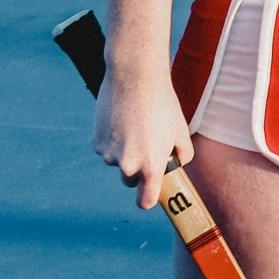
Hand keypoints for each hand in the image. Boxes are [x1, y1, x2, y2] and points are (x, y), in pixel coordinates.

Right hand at [92, 70, 195, 211]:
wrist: (135, 77)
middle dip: (137, 169)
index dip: (147, 198)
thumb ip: (182, 155)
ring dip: (124, 151)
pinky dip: (112, 139)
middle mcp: (127, 166)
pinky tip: (121, 119)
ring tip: (135, 124)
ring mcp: (109, 155)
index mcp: (151, 166)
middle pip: (130, 180)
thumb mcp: (181, 131)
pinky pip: (106, 148)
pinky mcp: (96, 143)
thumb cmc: (163, 104)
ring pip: (117, 162)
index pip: (145, 201)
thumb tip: (175, 165)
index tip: (150, 192)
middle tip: (147, 144)